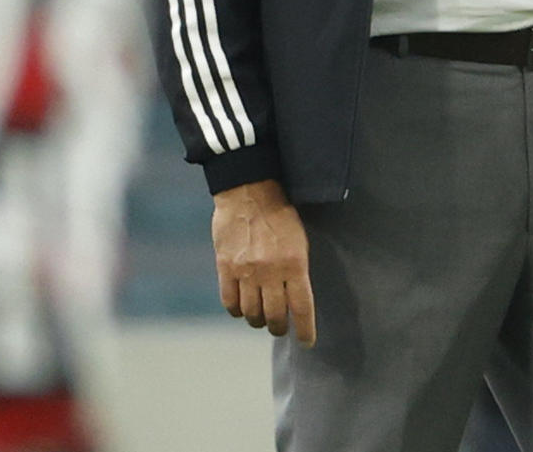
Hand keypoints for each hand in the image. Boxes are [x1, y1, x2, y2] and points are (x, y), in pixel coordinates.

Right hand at [210, 179, 315, 346]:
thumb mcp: (299, 241)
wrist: (248, 191)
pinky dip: (236, 310)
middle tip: (279, 327)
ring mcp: (246, 271)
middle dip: (279, 328)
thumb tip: (295, 300)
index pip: (302, 308)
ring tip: (260, 318)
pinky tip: (241, 308)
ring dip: (257, 321)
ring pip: (251, 313)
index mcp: (295, 264)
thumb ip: (297, 271)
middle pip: (275, 316)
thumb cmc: (279, 215)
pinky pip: (230, 302)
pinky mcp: (225, 267)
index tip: (306, 342)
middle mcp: (271, 272)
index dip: (305, 330)